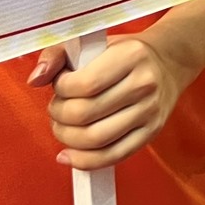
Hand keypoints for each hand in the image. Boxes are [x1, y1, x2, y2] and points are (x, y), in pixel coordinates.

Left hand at [30, 35, 187, 169]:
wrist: (169, 61)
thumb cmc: (123, 54)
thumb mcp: (92, 43)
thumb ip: (56, 56)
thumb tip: (34, 79)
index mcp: (131, 56)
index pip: (84, 84)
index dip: (60, 89)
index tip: (60, 85)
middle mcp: (144, 84)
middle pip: (85, 114)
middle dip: (59, 115)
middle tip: (57, 108)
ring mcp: (150, 110)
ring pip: (95, 138)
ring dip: (67, 138)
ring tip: (63, 127)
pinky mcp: (151, 132)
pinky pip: (113, 156)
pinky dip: (84, 161)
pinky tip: (69, 155)